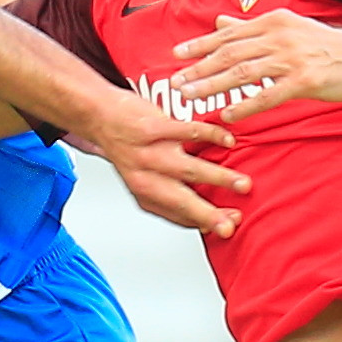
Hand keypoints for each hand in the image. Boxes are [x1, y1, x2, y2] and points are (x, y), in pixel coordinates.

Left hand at [79, 98, 246, 237]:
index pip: (177, 216)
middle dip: (208, 214)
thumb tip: (206, 219)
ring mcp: (148, 152)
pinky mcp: (151, 127)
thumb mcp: (142, 180)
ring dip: (218, 178)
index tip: (227, 227)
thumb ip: (169, 198)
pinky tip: (227, 141)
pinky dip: (210, 136)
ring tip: (241, 184)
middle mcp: (145, 177)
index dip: (203, 223)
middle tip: (232, 222)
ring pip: (188, 170)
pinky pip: (186, 132)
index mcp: (144, 194)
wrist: (100, 114)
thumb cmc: (127, 148)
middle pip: (180, 201)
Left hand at [170, 11, 341, 122]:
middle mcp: (279, 36)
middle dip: (200, 68)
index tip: (177, 54)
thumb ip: (251, 28)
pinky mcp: (303, 81)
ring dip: (214, 86)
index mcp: (273, 21)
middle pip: (230, 53)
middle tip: (176, 81)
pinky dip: (245, 105)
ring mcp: (291, 58)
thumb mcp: (287, 28)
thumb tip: (219, 21)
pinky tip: (227, 114)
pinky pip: (267, 95)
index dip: (201, 44)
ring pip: (243, 73)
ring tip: (191, 97)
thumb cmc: (324, 46)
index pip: (229, 34)